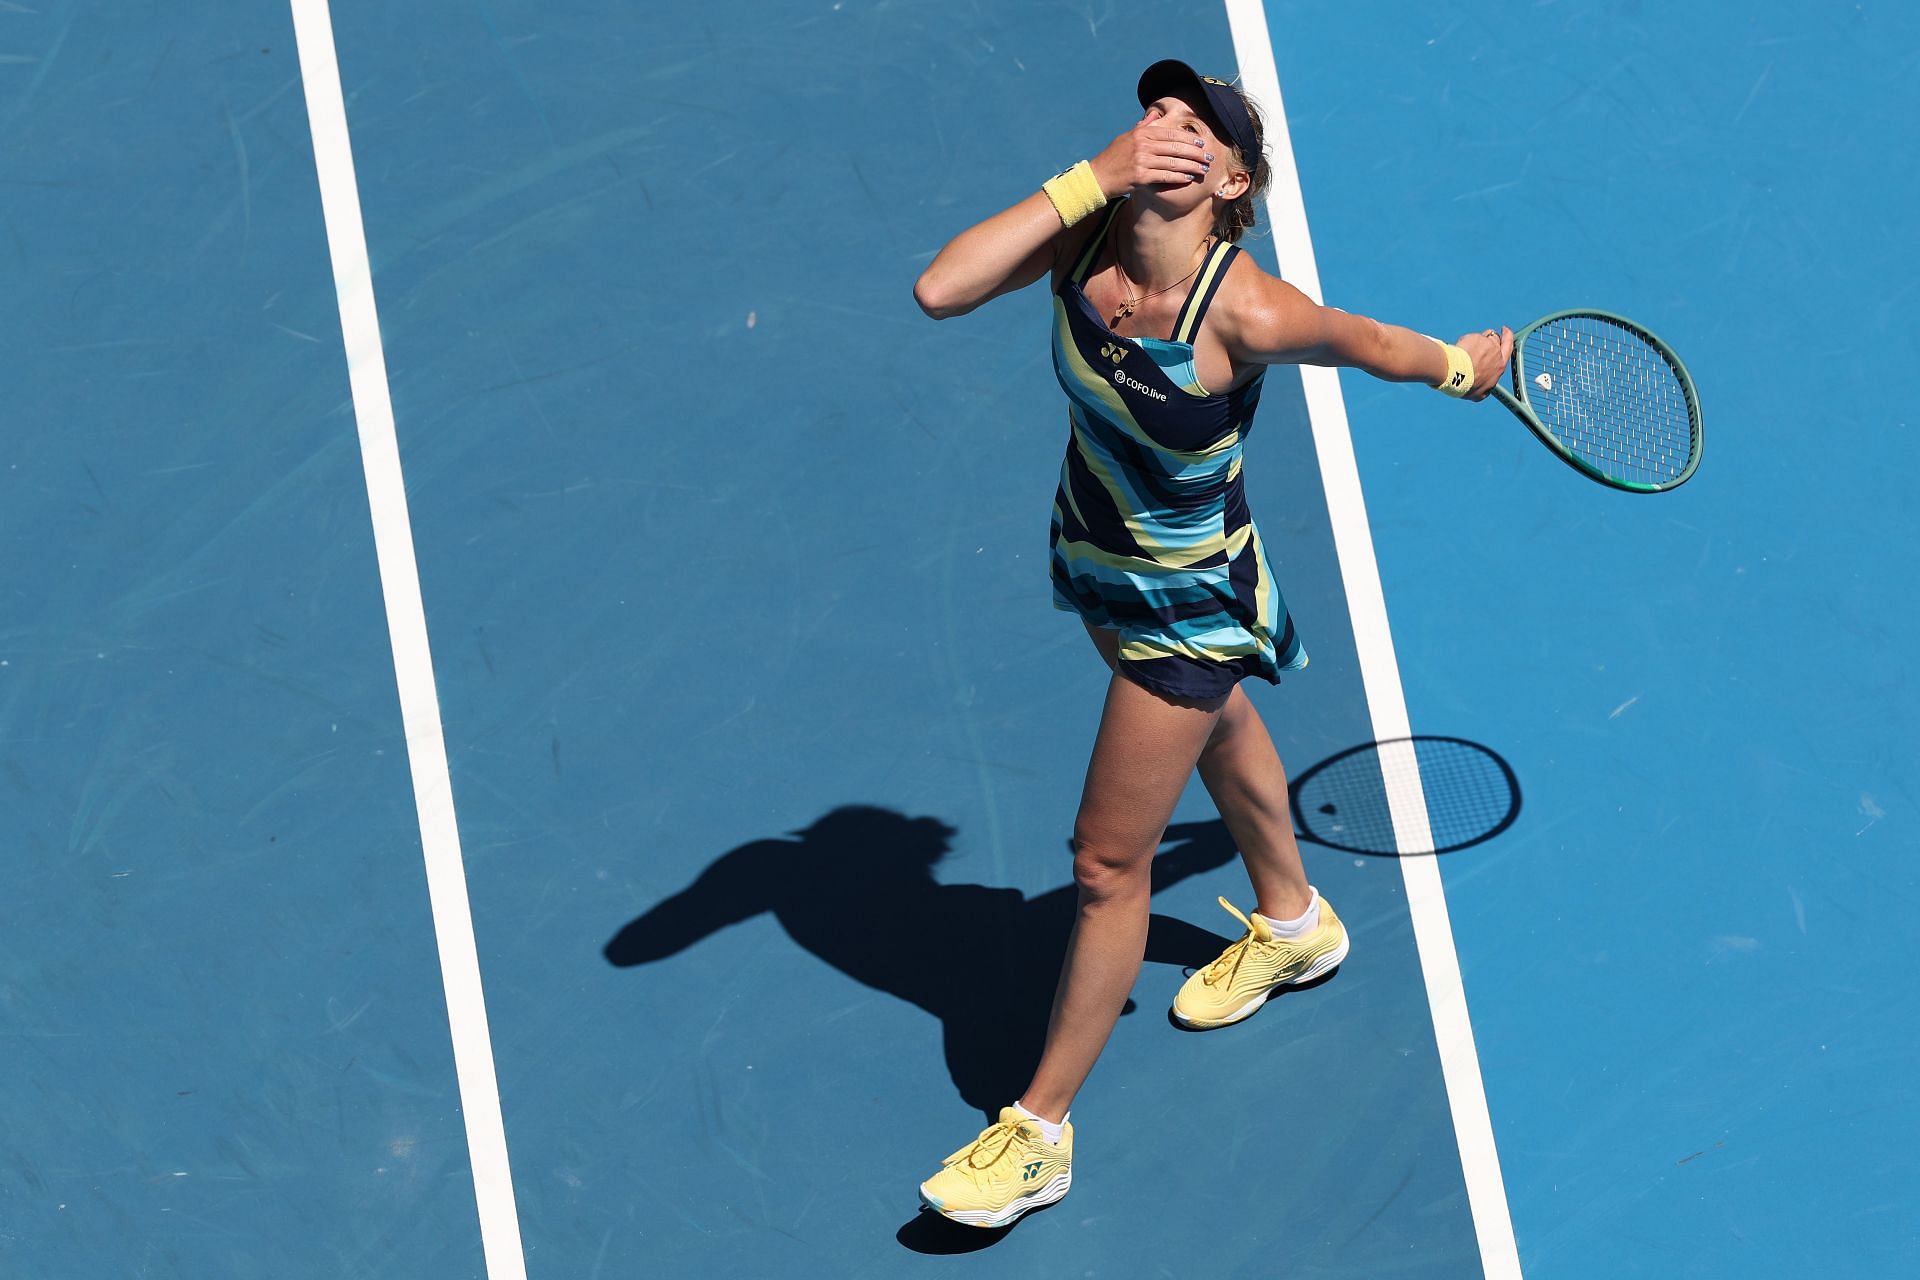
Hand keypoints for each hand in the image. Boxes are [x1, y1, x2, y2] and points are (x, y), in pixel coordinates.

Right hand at [1088, 119, 1210, 196]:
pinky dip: (1179, 177)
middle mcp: (1142, 144)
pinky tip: (1189, 178)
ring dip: (1192, 166)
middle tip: (1209, 157)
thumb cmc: (1113, 158)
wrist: (1097, 177)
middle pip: (1176, 147)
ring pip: (1174, 162)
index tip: (1202, 143)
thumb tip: (1154, 116)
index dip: (1189, 139)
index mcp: (1141, 133)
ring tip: (1203, 169)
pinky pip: (1166, 176)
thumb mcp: (1126, 137)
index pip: (1172, 133)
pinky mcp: (1141, 176)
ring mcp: (1141, 160)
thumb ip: (1142, 127)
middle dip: (1196, 153)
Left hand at [1454, 327, 1513, 399]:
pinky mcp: (1478, 339)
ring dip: (1479, 341)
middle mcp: (1497, 354)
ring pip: (1486, 337)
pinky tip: (1460, 349)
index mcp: (1499, 367)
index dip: (1508, 342)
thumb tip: (1484, 392)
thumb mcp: (1479, 394)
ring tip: (1467, 348)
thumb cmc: (1466, 385)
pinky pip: (1474, 337)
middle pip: (1501, 340)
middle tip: (1504, 329)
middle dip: (1505, 334)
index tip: (1506, 337)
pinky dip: (1467, 341)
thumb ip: (1484, 390)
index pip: (1508, 350)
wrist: (1457, 374)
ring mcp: (1488, 345)